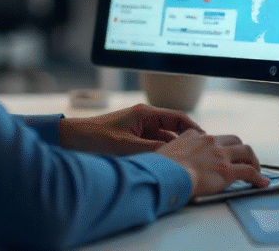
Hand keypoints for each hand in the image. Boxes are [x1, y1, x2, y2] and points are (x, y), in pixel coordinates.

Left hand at [58, 103, 203, 155]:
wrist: (72, 139)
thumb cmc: (96, 138)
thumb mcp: (128, 147)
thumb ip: (153, 151)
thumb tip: (176, 157)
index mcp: (145, 113)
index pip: (178, 117)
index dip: (194, 128)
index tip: (206, 140)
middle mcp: (144, 118)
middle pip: (173, 129)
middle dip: (185, 143)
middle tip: (198, 157)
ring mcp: (138, 128)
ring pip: (163, 139)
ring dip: (171, 150)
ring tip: (183, 164)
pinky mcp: (132, 138)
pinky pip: (152, 145)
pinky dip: (159, 154)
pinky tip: (164, 165)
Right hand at [156, 129, 268, 198]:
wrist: (166, 174)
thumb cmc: (161, 167)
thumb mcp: (164, 151)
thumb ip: (174, 150)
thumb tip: (173, 158)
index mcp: (194, 135)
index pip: (213, 137)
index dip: (220, 146)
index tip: (222, 153)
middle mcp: (210, 141)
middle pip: (234, 140)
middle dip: (241, 149)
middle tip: (243, 159)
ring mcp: (220, 155)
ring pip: (246, 151)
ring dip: (253, 160)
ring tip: (256, 169)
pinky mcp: (227, 171)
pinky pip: (249, 171)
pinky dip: (258, 177)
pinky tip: (261, 183)